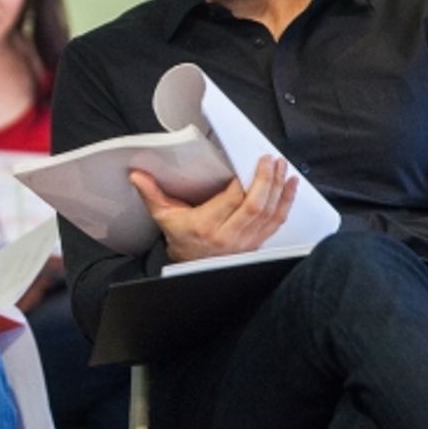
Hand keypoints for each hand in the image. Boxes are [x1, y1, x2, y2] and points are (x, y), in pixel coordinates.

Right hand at [130, 156, 298, 262]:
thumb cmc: (181, 240)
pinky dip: (286, 204)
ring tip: (282, 168)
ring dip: (279, 189)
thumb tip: (137, 175)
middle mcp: (229, 236)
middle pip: (256, 206)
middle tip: (270, 160)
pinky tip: (290, 187)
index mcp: (206, 226)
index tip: (247, 163)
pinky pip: (276, 223)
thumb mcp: (163, 217)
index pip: (232, 201)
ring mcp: (246, 242)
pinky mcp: (256, 243)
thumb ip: (152, 193)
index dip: (245, 182)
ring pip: (270, 214)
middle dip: (266, 181)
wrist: (192, 268)